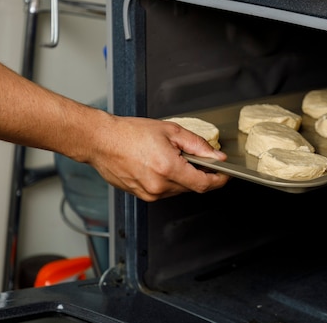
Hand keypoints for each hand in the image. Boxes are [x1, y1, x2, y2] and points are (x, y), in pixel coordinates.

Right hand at [86, 114, 230, 201]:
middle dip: (199, 173)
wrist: (101, 141)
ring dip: (182, 176)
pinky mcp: (141, 196)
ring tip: (170, 157)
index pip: (203, 184)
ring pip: (178, 189)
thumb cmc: (129, 133)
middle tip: (196, 157)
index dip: (218, 180)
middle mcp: (159, 185)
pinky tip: (158, 164)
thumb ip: (198, 145)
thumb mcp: (171, 131)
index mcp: (168, 168)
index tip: (225, 175)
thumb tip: (215, 156)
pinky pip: (164, 191)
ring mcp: (149, 193)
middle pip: (192, 186)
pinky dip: (169, 180)